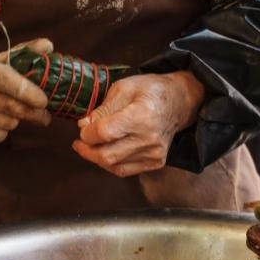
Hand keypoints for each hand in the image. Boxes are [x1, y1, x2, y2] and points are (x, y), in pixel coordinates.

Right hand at [0, 38, 52, 145]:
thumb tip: (49, 46)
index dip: (26, 90)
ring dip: (14, 120)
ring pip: (8, 123)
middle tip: (44, 115)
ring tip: (4, 112)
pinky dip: (2, 131)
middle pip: (11, 107)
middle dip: (32, 113)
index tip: (43, 101)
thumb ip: (23, 54)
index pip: (5, 78)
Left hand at [72, 71, 204, 176]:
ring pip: (114, 166)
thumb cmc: (151, 91)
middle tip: (79, 143)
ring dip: (97, 158)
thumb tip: (83, 127)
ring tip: (92, 147)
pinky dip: (111, 164)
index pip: (105, 133)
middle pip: (107, 155)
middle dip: (87, 151)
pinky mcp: (156, 162)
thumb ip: (102, 109)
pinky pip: (125, 170)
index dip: (87, 134)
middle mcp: (150, 138)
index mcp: (142, 115)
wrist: (179, 102)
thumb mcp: (124, 89)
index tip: (82, 130)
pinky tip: (107, 152)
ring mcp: (155, 153)